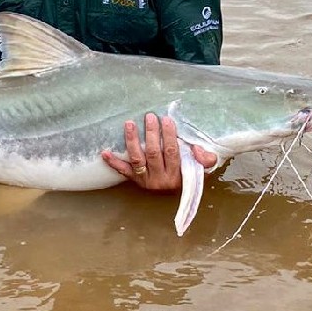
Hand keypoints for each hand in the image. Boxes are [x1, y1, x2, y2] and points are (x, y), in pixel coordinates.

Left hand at [101, 114, 216, 192]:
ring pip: (137, 159)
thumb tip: (197, 150)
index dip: (169, 135)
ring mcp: (146, 180)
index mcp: (176, 174)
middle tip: (149, 116)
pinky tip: (105, 152)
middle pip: (153, 153)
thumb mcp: (203, 169)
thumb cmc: (191, 175)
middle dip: (151, 133)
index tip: (167, 120)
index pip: (172, 151)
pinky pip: (123, 171)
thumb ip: (206, 159)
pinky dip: (113, 162)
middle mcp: (160, 178)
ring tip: (129, 123)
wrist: (180, 194)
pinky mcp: (135, 180)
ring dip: (132, 141)